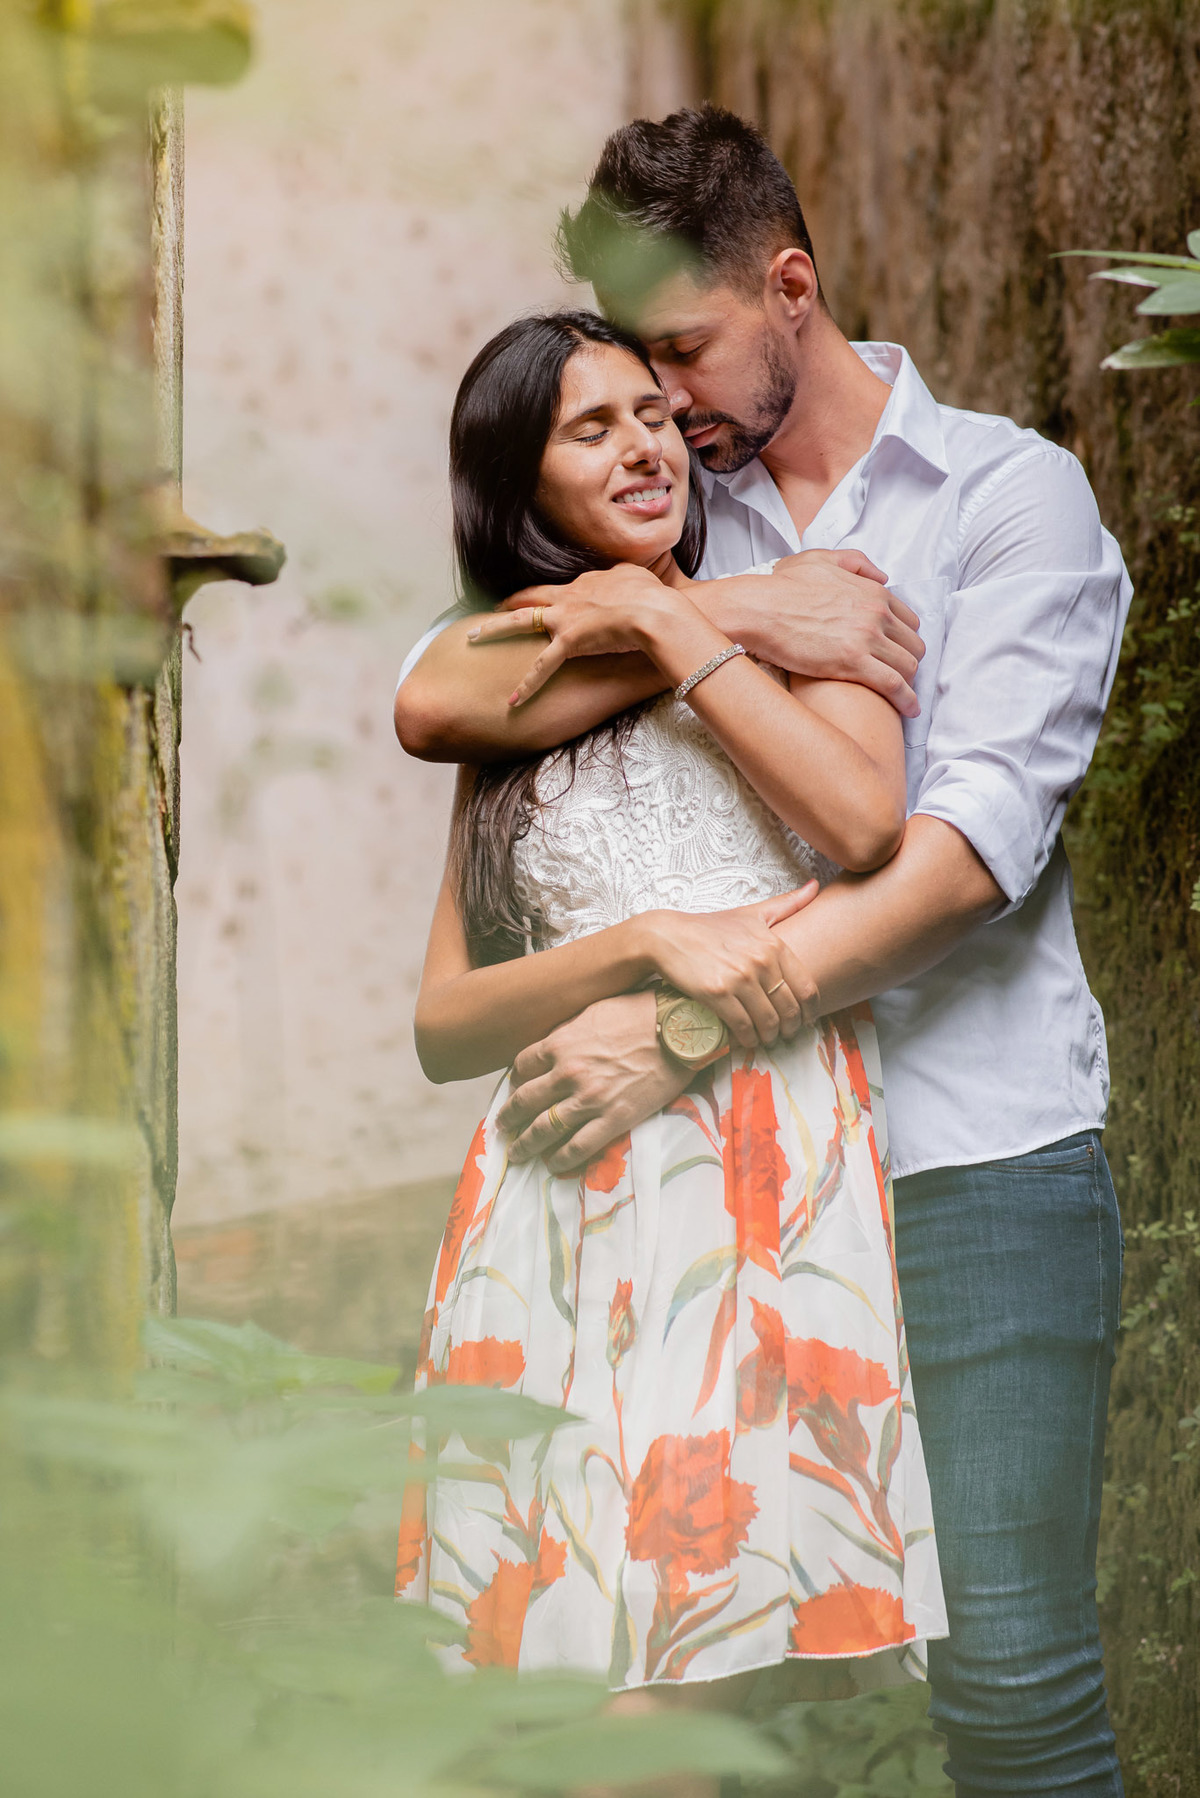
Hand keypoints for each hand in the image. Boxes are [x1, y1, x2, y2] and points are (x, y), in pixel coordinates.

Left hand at [466, 564, 675, 706]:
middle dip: (510, 601)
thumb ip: (624, 579)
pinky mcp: (568, 641)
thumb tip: (626, 581)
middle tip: (493, 607)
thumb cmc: (652, 596)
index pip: (561, 589)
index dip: (550, 595)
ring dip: (493, 628)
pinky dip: (528, 684)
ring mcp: (565, 618)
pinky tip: (513, 700)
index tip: (543, 600)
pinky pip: (542, 666)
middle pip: (531, 596)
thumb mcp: (637, 577)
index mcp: (587, 583)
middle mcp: (569, 597)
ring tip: (473, 635)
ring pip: (520, 621)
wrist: (654, 612)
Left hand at [498, 992, 688, 1172]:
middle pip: (526, 1101)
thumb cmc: (639, 1012)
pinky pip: (578, 1147)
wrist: (678, 1029)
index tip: (514, 1088)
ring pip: (545, 1129)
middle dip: (509, 1117)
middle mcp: (568, 1073)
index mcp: (560, 1043)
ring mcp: (590, 1099)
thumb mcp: (592, 1012)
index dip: (515, 1080)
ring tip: (517, 1153)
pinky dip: (561, 1159)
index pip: (522, 1066)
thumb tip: (554, 1045)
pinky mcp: (614, 1119)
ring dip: (526, 1144)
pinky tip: (552, 1164)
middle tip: (501, 1127)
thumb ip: (568, 1032)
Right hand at [638, 885, 818, 1048]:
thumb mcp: (751, 912)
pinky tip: (746, 1040)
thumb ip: (787, 903)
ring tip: (767, 1039)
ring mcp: (739, 978)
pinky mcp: (717, 994)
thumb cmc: (710, 927)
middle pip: (789, 1008)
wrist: (667, 936)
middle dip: (791, 1028)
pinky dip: (748, 1039)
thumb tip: (815, 886)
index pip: (806, 987)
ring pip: (768, 1021)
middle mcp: (760, 961)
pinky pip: (743, 1026)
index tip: (806, 1020)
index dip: (810, 1011)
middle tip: (786, 1034)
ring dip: (770, 1037)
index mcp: (773, 944)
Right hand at [727, 549, 924, 717]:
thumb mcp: (821, 560)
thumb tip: (881, 577)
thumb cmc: (781, 587)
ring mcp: (867, 639)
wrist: (759, 609)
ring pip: (908, 666)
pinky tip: (909, 709)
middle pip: (913, 645)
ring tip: (901, 696)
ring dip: (909, 683)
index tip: (896, 653)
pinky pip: (894, 685)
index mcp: (872, 592)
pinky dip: (906, 699)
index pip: (908, 621)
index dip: (904, 640)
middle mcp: (876, 614)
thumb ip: (856, 563)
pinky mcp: (853, 663)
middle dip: (908, 662)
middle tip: (895, 676)